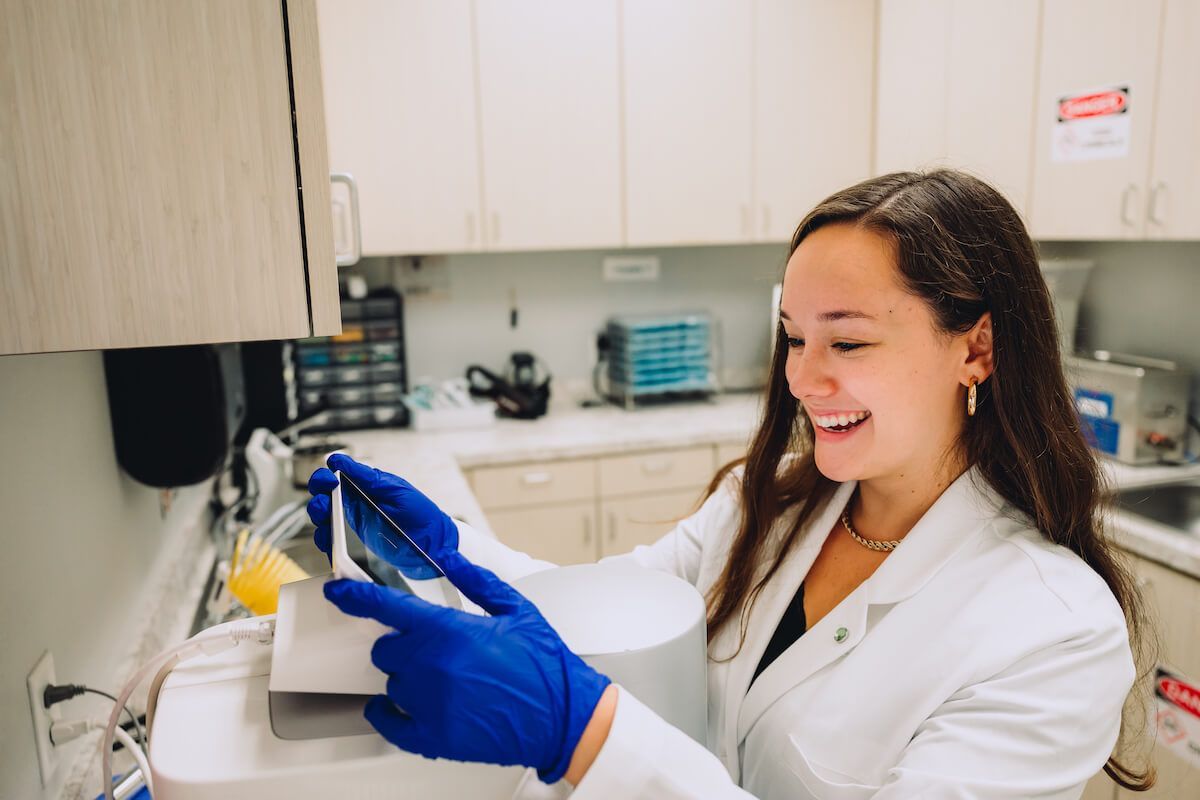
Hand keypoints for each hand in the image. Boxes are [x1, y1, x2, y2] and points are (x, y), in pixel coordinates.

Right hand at [306, 454, 459, 578]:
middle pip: (323, 501)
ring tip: (326, 520)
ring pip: (324, 523)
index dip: (324, 478)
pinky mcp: (355, 548)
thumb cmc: (421, 515)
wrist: (435, 545)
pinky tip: (331, 539)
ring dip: (319, 520)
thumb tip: (340, 460)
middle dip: (318, 499)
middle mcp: (355, 508)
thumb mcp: (397, 490)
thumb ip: (368, 477)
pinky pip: (333, 545)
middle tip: (324, 501)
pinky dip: (327, 542)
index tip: (329, 479)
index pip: (334, 480)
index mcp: (364, 489)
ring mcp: (353, 528)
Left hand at [324, 551, 611, 783]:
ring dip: (405, 678)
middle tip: (428, 646)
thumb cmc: (545, 668)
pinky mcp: (433, 736)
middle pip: (385, 650)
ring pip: (390, 683)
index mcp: (449, 631)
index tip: (339, 592)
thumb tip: (451, 559)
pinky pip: (389, 723)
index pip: (385, 608)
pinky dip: (388, 713)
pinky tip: (400, 707)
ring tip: (438, 678)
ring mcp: (429, 704)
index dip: (355, 597)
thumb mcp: (516, 611)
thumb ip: (477, 581)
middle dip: (400, 644)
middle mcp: (432, 667)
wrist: (564, 719)